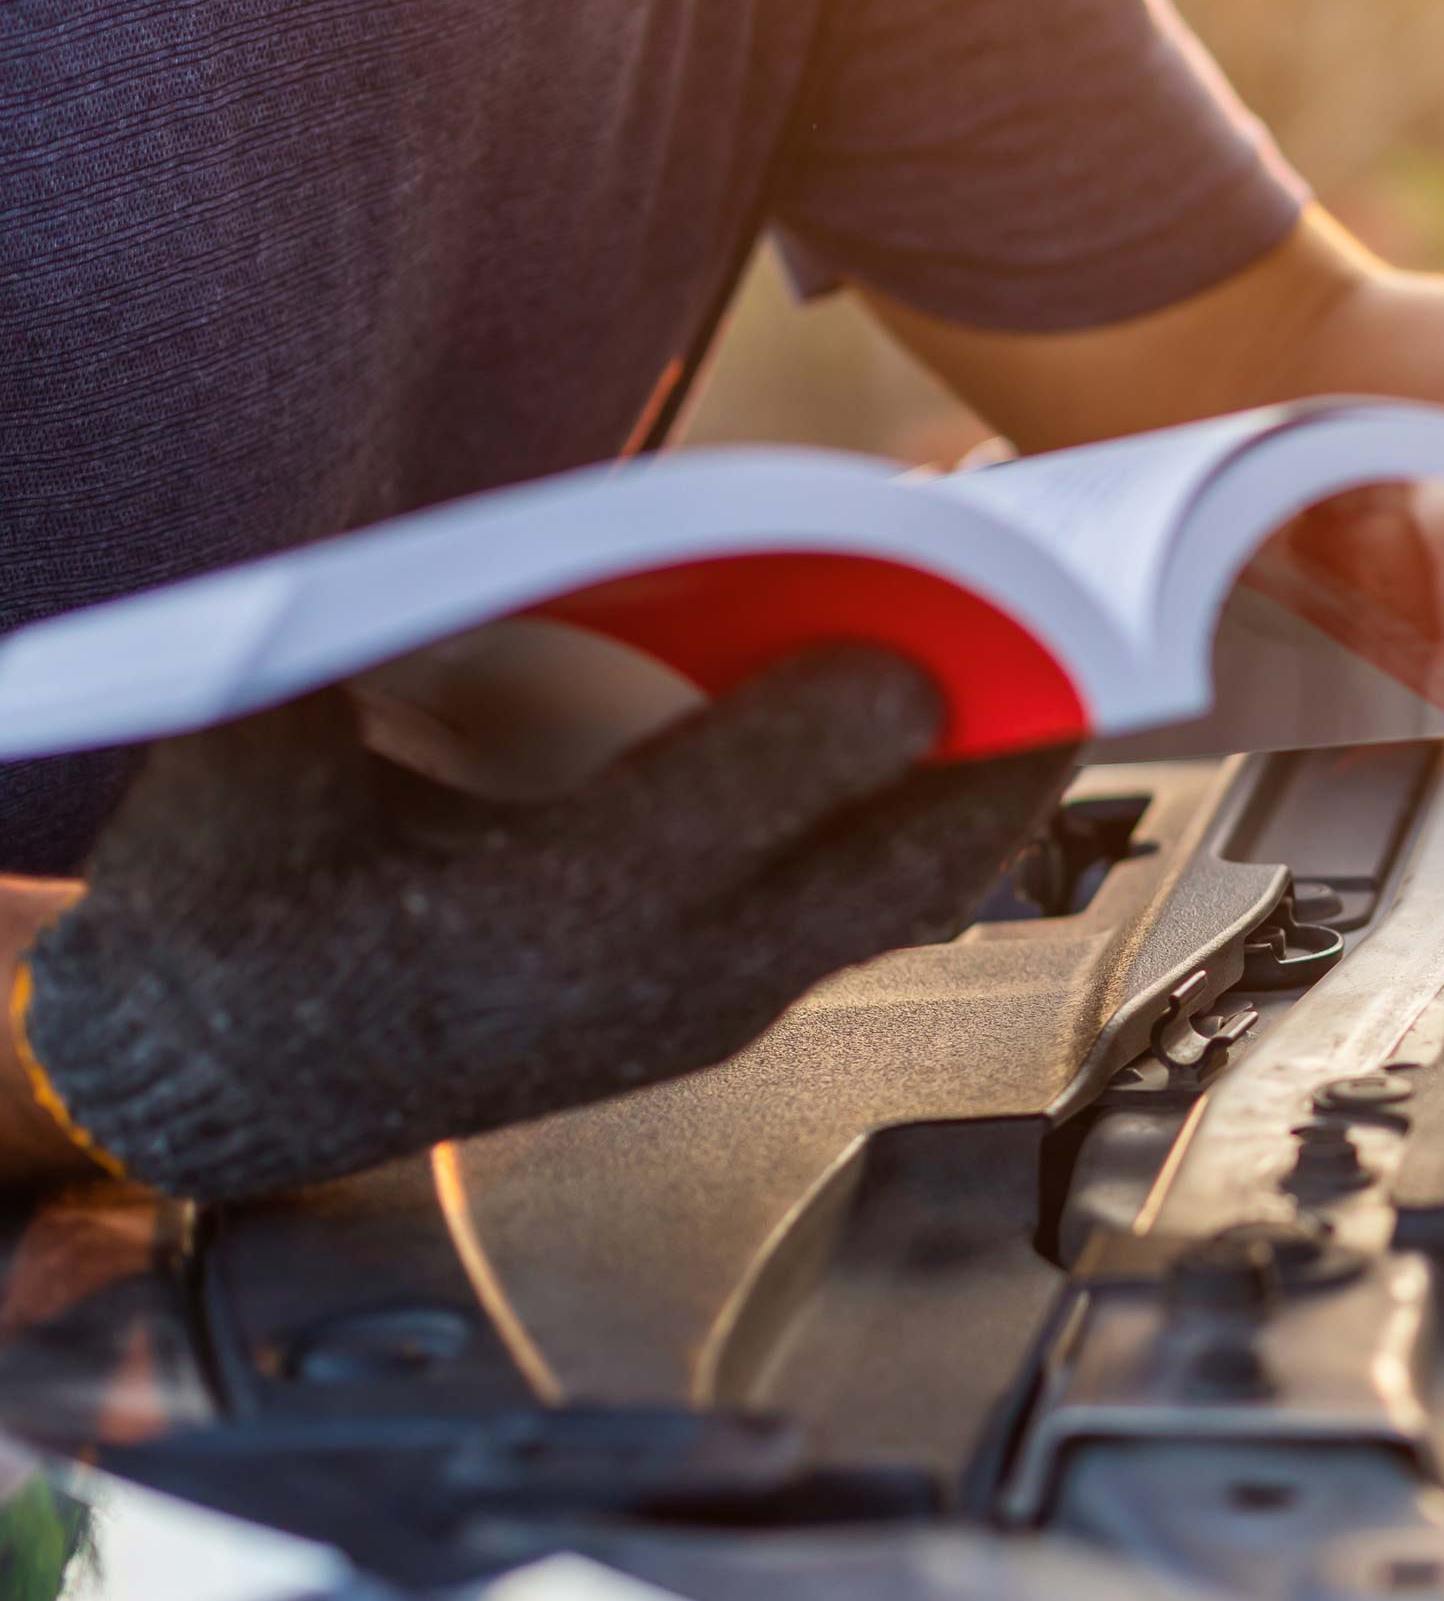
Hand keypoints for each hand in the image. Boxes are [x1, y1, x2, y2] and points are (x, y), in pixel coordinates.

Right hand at [15, 648, 1073, 1202]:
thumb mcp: (253, 750)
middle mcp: (641, 990)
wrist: (210, 1077)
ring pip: (905, 899)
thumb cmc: (225, 896)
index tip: (908, 648)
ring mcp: (700, 1012)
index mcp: (516, 927)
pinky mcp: (722, 1010)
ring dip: (992, 785)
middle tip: (1075, 630)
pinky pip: (870, 910)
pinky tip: (970, 721)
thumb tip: (484, 523)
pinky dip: (936, 817)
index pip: (705, 826)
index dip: (816, 734)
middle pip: (878, 876)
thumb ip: (363, 634)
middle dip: (993, 755)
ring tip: (1059, 658)